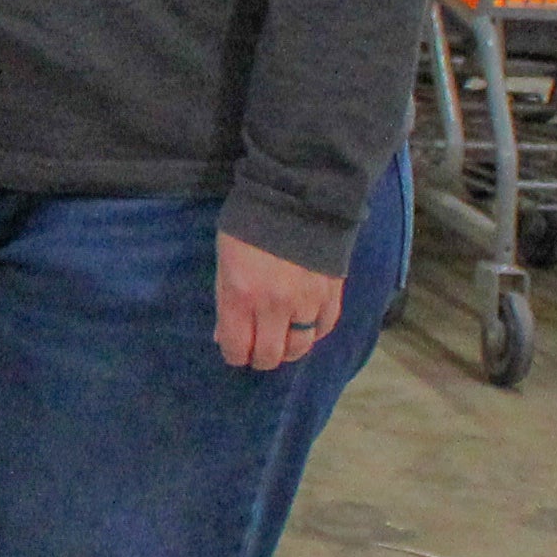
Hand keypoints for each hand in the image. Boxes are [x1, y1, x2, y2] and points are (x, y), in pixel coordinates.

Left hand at [216, 231, 342, 373]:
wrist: (296, 197)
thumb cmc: (250, 225)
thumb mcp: (224, 260)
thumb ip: (225, 300)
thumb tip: (224, 335)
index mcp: (242, 295)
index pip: (237, 347)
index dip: (234, 355)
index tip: (235, 351)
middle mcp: (275, 305)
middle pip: (270, 355)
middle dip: (259, 359)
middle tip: (257, 352)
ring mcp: (307, 302)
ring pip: (300, 348)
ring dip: (288, 350)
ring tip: (281, 343)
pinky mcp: (332, 294)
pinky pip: (324, 329)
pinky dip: (313, 334)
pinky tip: (304, 328)